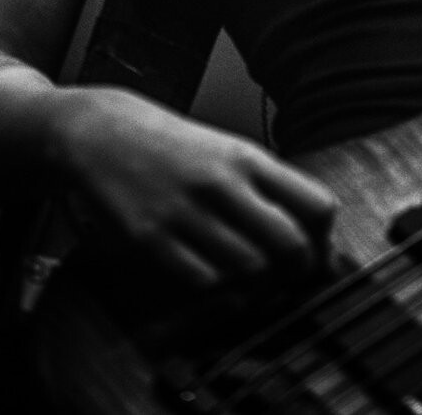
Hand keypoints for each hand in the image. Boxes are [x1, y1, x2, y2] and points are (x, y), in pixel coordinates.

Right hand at [48, 86, 336, 290]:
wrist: (97, 131)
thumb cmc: (165, 142)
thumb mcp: (223, 147)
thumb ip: (264, 183)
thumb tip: (308, 229)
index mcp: (244, 156)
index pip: (315, 204)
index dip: (325, 238)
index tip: (318, 250)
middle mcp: (220, 183)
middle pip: (290, 245)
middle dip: (299, 270)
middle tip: (292, 276)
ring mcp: (185, 213)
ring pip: (250, 270)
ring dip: (260, 285)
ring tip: (255, 280)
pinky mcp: (151, 240)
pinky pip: (204, 282)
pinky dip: (219, 291)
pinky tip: (217, 279)